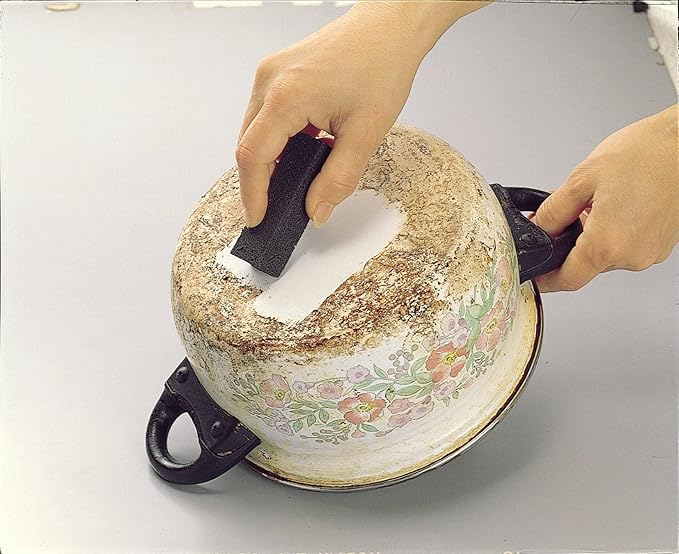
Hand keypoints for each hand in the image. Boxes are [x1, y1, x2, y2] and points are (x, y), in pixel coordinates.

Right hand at [236, 1, 486, 226]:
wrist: (390, 26)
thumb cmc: (383, 67)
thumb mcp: (366, 134)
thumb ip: (338, 179)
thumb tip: (316, 212)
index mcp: (287, 96)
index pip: (253, 156)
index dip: (252, 194)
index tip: (258, 220)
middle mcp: (269, 80)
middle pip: (247, 144)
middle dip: (259, 181)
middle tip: (277, 208)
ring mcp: (270, 72)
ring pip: (253, 129)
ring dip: (269, 159)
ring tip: (293, 181)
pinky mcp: (276, 70)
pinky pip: (264, 113)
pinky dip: (276, 138)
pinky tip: (300, 150)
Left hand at [535, 104, 678, 291]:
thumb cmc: (647, 153)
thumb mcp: (582, 179)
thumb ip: (553, 212)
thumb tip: (538, 228)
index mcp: (608, 244)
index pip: (567, 279)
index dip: (546, 280)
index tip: (537, 276)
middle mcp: (632, 256)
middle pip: (587, 264)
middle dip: (571, 242)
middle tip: (568, 213)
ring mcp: (651, 252)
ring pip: (608, 253)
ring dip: (595, 234)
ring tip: (599, 199)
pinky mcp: (663, 244)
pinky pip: (628, 244)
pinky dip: (616, 229)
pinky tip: (619, 201)